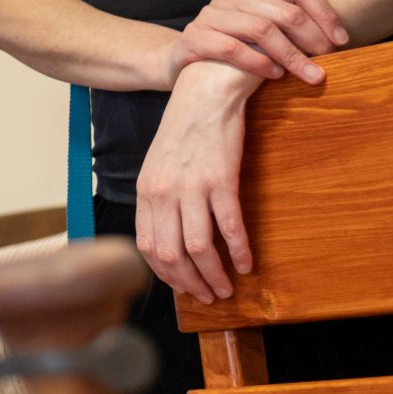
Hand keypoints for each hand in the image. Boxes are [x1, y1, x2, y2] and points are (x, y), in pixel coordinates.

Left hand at [136, 60, 257, 300]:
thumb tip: (169, 235)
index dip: (164, 274)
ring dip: (213, 275)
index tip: (180, 287)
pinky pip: (229, 226)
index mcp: (145, 193)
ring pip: (197, 247)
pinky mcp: (221, 180)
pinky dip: (238, 251)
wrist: (205, 95)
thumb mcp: (158, 167)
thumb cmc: (184, 131)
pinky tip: (247, 264)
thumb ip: (159, 200)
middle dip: (189, 283)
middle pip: (170, 254)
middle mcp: (163, 194)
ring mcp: (191, 188)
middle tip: (207, 297)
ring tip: (227, 288)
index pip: (147, 247)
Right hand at [163, 0, 346, 85]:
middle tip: (328, 60)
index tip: (342, 40)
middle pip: (284, 11)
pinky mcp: (194, 39)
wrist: (185, 59)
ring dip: (291, 55)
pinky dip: (258, 63)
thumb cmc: (232, 39)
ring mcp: (209, 15)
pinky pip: (232, 48)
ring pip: (261, 30)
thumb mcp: (258, 15)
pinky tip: (274, 75)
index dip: (325, 13)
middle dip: (313, 38)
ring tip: (308, 73)